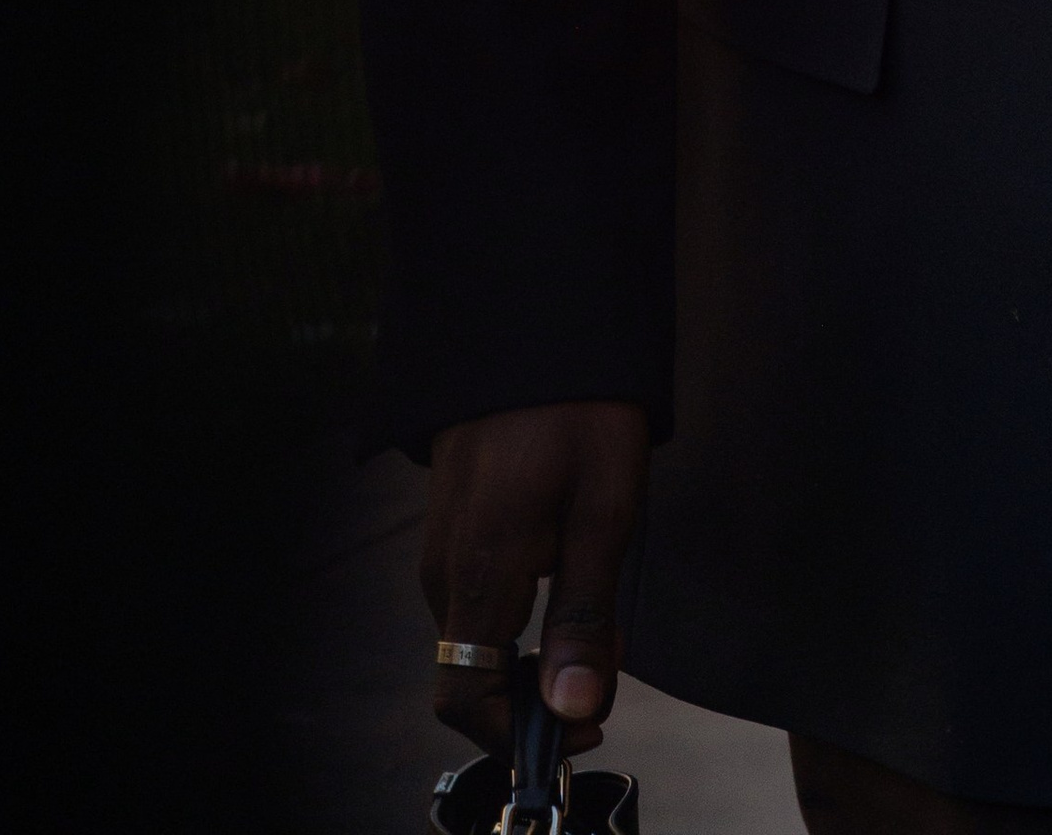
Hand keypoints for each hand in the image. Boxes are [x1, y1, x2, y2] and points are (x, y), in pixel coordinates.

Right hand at [424, 401, 650, 755]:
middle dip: (538, 691)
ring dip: (532, 651)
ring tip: (600, 613)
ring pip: (477, 637)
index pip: (465, 701)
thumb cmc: (578, 410)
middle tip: (609, 660)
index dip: (523, 733)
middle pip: (470, 675)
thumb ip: (583, 618)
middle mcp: (442, 571)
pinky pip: (477, 597)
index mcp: (475, 575)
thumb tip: (573, 707)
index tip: (584, 720)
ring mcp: (442, 544)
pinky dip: (520, 614)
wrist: (537, 318)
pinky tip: (569, 574)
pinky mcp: (454, 523)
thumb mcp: (604, 512)